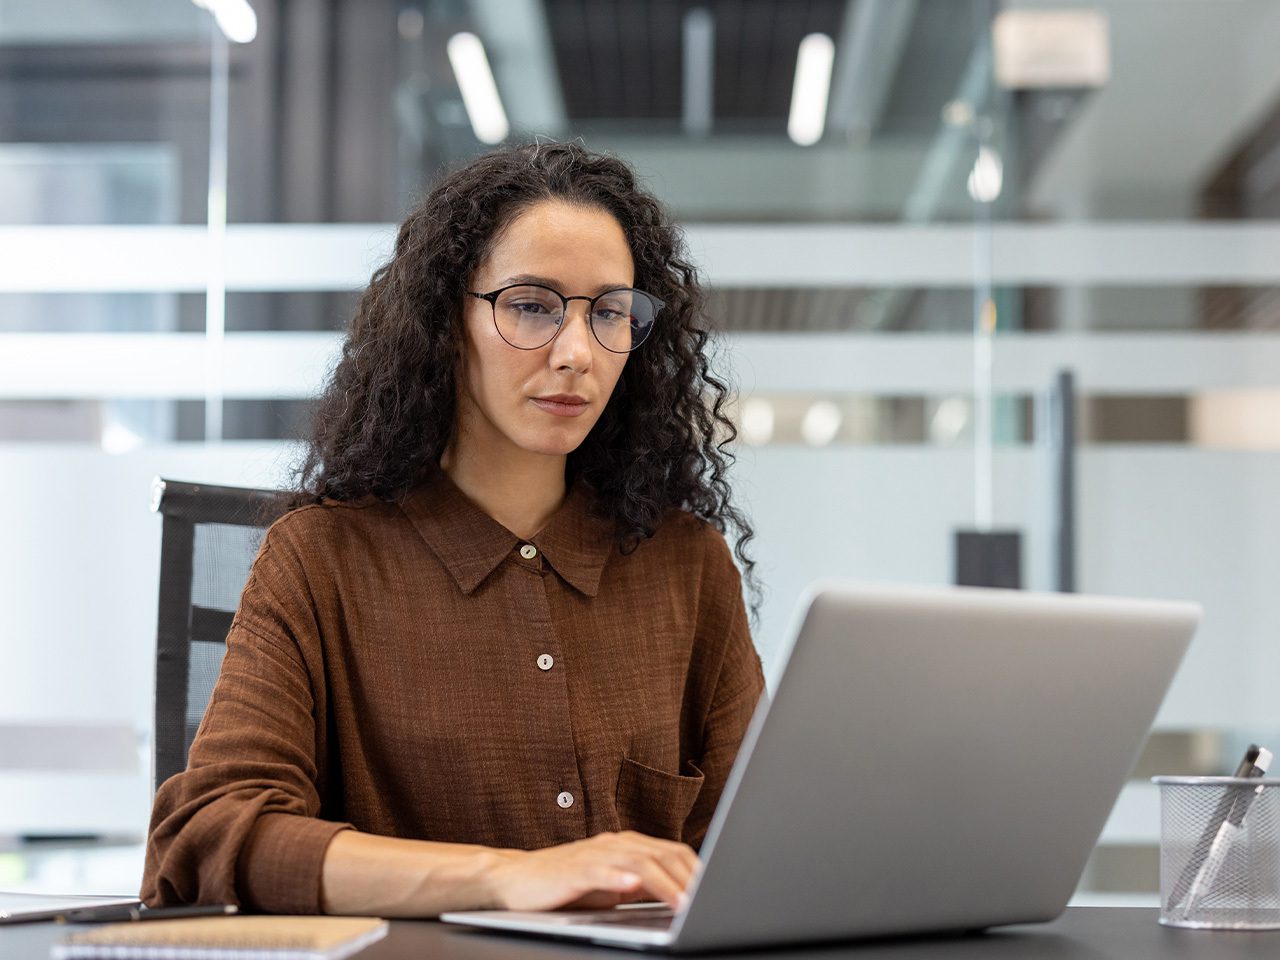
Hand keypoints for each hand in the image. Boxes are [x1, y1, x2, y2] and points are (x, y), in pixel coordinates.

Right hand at [484, 831, 699, 911]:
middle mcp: (615, 844)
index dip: (697, 871)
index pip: (673, 852)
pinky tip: (631, 886)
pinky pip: (599, 871)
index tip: (718, 890)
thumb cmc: (566, 884)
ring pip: (638, 862)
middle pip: (662, 854)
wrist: (516, 878)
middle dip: (689, 878)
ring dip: (664, 882)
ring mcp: (594, 854)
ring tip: (684, 901)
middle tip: (709, 900)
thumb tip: (680, 896)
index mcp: (628, 845)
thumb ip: (642, 885)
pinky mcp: (573, 869)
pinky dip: (617, 878)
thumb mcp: (612, 885)